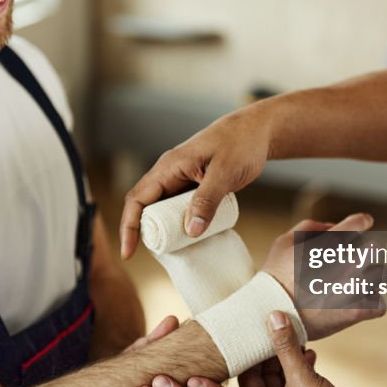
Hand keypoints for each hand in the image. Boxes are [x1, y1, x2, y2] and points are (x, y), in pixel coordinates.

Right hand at [120, 105, 272, 258]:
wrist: (257, 131)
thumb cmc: (241, 144)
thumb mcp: (225, 173)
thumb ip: (207, 200)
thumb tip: (191, 231)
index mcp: (169, 167)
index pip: (137, 199)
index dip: (129, 226)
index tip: (128, 252)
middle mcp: (170, 174)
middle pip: (147, 207)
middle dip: (146, 232)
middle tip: (159, 255)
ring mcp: (182, 180)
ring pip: (163, 209)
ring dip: (165, 230)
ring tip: (173, 252)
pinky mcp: (194, 186)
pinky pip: (180, 208)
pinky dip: (181, 223)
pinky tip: (190, 238)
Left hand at [240, 313, 386, 386]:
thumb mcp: (301, 379)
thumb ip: (286, 348)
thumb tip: (273, 318)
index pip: (245, 370)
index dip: (252, 347)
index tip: (258, 323)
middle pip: (264, 371)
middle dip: (273, 349)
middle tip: (281, 324)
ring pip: (284, 374)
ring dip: (290, 356)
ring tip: (299, 337)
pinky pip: (299, 382)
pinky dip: (303, 367)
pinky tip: (312, 354)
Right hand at [261, 214, 385, 339]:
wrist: (268, 313)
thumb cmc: (274, 276)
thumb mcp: (283, 242)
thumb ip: (309, 227)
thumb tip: (332, 226)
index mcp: (332, 243)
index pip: (361, 222)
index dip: (361, 222)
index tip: (362, 226)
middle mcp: (348, 262)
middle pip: (376, 247)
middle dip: (366, 251)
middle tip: (356, 260)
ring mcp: (355, 287)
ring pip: (382, 276)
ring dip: (372, 278)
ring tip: (356, 284)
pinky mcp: (357, 312)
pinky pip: (379, 305)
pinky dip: (371, 305)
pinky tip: (358, 304)